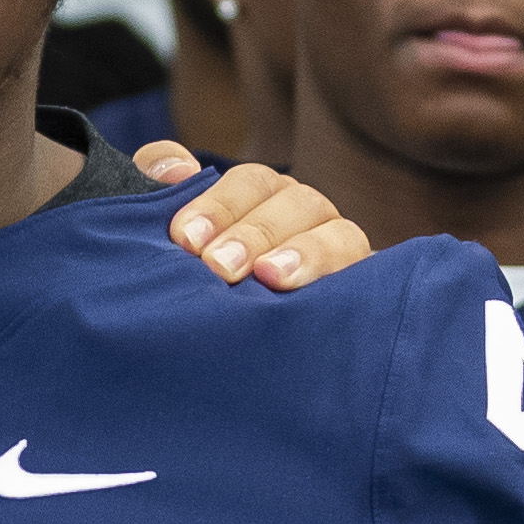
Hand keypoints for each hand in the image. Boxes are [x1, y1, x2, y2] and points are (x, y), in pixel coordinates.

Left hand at [133, 141, 370, 290]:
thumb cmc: (192, 272)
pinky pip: (367, 279)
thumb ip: (156, 189)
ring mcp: (337, 250)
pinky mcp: (357, 291)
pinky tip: (320, 300)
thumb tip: (174, 172)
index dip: (219, 205)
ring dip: (306, 253)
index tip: (185, 238)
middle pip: (296, 203)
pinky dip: (346, 282)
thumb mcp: (171, 232)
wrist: (227, 351)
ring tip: (271, 277)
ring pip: (340, 235)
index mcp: (260, 197)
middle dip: (254, 233)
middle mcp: (303, 216)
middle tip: (217, 266)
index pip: (250, 184)